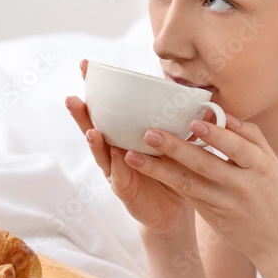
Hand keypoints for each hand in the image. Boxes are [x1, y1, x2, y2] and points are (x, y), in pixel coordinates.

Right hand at [65, 59, 194, 236]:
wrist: (173, 211)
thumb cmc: (171, 173)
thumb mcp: (174, 144)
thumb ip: (177, 124)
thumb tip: (204, 100)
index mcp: (122, 136)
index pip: (105, 110)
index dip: (93, 90)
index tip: (85, 66)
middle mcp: (114, 152)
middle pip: (92, 129)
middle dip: (81, 114)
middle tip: (73, 98)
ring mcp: (116, 172)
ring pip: (101, 155)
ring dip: (94, 143)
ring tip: (91, 130)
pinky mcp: (125, 192)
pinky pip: (119, 178)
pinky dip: (117, 167)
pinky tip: (117, 156)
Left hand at [122, 116, 277, 265]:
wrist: (276, 242)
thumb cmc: (273, 194)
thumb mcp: (272, 163)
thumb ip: (251, 136)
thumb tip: (225, 115)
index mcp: (262, 167)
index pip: (237, 148)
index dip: (216, 136)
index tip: (194, 122)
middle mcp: (242, 186)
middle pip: (206, 164)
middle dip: (176, 148)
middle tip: (150, 133)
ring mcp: (224, 203)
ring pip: (187, 183)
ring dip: (158, 169)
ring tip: (134, 155)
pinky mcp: (210, 215)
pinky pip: (185, 193)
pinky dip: (166, 179)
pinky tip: (147, 169)